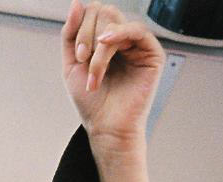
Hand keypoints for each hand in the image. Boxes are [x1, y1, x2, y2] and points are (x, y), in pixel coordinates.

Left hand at [61, 0, 164, 151]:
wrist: (106, 127)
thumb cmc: (92, 102)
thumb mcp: (71, 64)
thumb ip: (70, 33)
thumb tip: (76, 3)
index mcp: (104, 40)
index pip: (92, 12)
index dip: (81, 28)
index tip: (78, 57)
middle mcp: (122, 40)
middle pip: (103, 12)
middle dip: (87, 36)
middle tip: (84, 62)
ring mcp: (137, 45)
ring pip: (114, 21)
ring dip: (99, 47)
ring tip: (95, 72)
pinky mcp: (152, 54)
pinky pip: (136, 30)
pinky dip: (118, 34)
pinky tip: (106, 44)